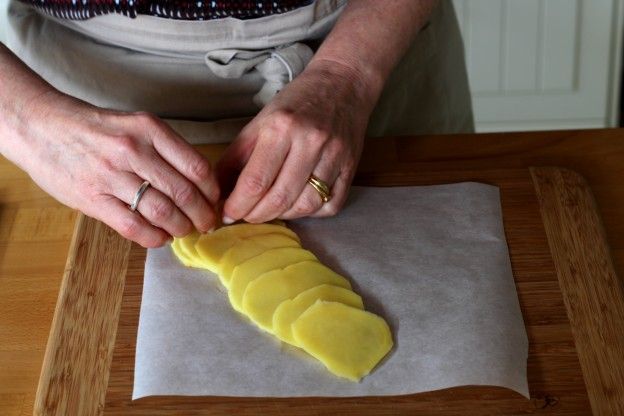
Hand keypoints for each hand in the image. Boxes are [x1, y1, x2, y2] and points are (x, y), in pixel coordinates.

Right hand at [4, 91, 218, 246]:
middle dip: (203, 215)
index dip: (212, 191)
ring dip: (181, 228)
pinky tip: (160, 237)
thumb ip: (165, 150)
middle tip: (207, 224)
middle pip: (184, 193)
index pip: (197, 166)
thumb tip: (199, 182)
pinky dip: (154, 237)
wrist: (43, 126)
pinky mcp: (93, 198)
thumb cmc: (96, 129)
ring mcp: (111, 175)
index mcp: (149, 129)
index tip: (215, 202)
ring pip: (162, 212)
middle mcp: (133, 150)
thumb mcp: (135, 125)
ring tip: (185, 231)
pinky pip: (133, 226)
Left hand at [217, 60, 375, 222]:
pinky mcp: (351, 168)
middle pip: (280, 198)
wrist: (343, 85)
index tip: (228, 214)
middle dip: (257, 216)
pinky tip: (298, 204)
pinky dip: (311, 212)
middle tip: (246, 216)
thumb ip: (237, 157)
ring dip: (284, 215)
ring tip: (271, 210)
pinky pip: (330, 205)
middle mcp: (311, 142)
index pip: (255, 181)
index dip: (238, 206)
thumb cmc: (297, 102)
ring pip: (306, 205)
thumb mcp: (260, 122)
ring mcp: (335, 156)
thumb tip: (219, 191)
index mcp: (281, 127)